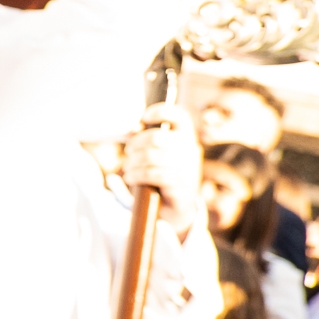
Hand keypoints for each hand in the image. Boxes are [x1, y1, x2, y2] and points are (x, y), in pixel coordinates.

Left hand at [121, 104, 202, 234]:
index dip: (160, 112)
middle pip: (156, 137)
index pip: (179, 116)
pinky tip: (130, 178)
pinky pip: (152, 174)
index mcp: (187, 136)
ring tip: (127, 168)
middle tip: (127, 152)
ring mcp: (188, 168)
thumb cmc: (163, 173)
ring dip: (132, 163)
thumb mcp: (157, 153)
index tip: (143, 118)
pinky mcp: (182, 185)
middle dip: (135, 144)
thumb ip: (146, 139)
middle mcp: (190, 150)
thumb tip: (132, 128)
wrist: (178, 207)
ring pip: (151, 157)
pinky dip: (136, 175)